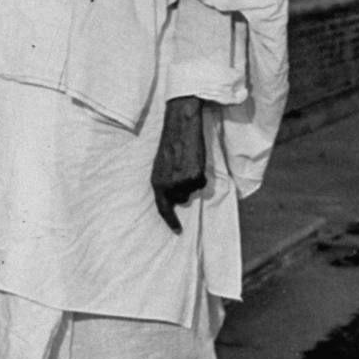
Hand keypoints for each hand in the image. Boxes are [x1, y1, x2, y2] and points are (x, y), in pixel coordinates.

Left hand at [152, 95, 207, 233]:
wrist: (180, 128)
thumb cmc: (170, 144)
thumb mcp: (160, 166)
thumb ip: (164, 182)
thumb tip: (173, 196)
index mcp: (157, 182)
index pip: (163, 208)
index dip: (171, 221)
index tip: (177, 231)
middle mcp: (168, 185)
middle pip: (181, 199)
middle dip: (184, 190)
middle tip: (184, 173)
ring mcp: (182, 182)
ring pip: (192, 191)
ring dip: (192, 181)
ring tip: (187, 164)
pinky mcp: (195, 176)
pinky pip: (202, 182)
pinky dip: (201, 174)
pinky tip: (195, 161)